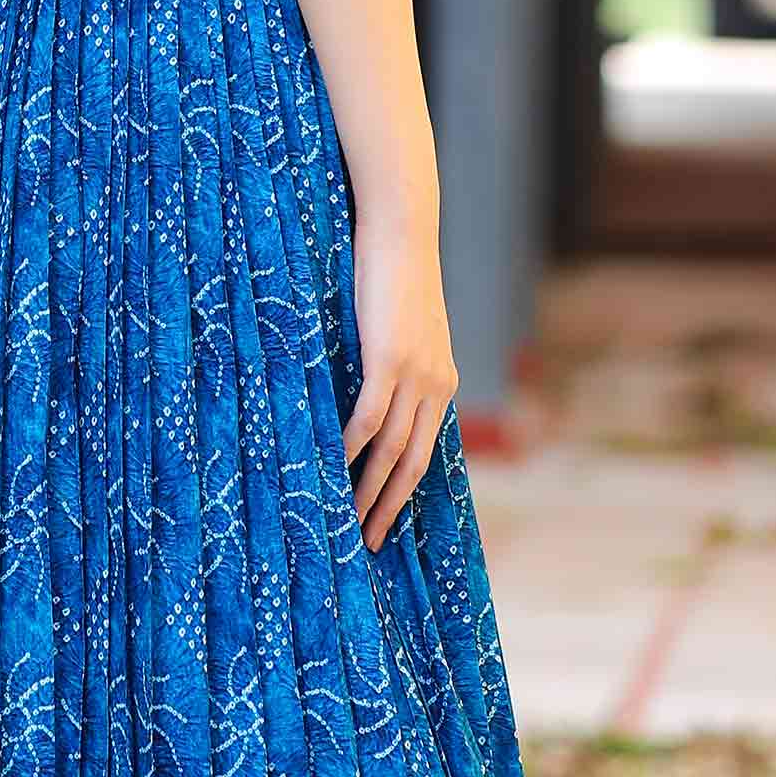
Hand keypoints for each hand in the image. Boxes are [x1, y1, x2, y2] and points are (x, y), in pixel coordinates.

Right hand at [343, 222, 456, 550]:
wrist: (402, 234)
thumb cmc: (393, 279)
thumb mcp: (402, 331)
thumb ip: (394, 368)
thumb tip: (368, 398)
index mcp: (443, 384)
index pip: (425, 454)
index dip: (404, 494)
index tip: (383, 524)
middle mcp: (437, 386)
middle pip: (413, 463)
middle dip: (388, 506)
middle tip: (365, 542)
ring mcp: (416, 374)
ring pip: (392, 448)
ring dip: (367, 488)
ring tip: (345, 518)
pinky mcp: (389, 358)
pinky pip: (369, 416)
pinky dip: (351, 447)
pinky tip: (333, 467)